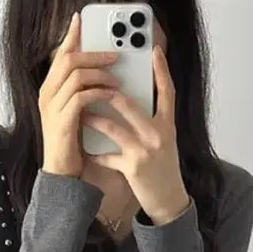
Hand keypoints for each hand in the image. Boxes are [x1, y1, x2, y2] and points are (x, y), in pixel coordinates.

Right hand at [37, 11, 119, 177]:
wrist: (63, 173)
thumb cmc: (72, 142)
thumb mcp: (78, 110)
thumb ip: (84, 89)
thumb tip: (104, 70)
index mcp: (50, 88)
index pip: (59, 54)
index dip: (70, 35)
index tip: (80, 18)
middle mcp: (47, 94)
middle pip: (68, 59)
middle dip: (94, 53)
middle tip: (116, 54)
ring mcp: (52, 107)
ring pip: (75, 74)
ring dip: (100, 73)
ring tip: (117, 78)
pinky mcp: (62, 121)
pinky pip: (81, 97)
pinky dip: (99, 92)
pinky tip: (112, 94)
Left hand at [81, 45, 190, 224]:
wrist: (169, 200)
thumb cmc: (163, 168)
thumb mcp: (164, 141)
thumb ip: (152, 121)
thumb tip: (132, 102)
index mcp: (167, 125)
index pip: (167, 92)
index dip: (162, 70)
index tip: (155, 51)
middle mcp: (158, 135)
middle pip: (130, 105)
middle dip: (108, 93)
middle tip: (93, 82)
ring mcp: (145, 151)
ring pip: (113, 127)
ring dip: (94, 119)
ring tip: (83, 113)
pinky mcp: (133, 168)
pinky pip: (108, 156)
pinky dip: (96, 153)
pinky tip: (87, 150)